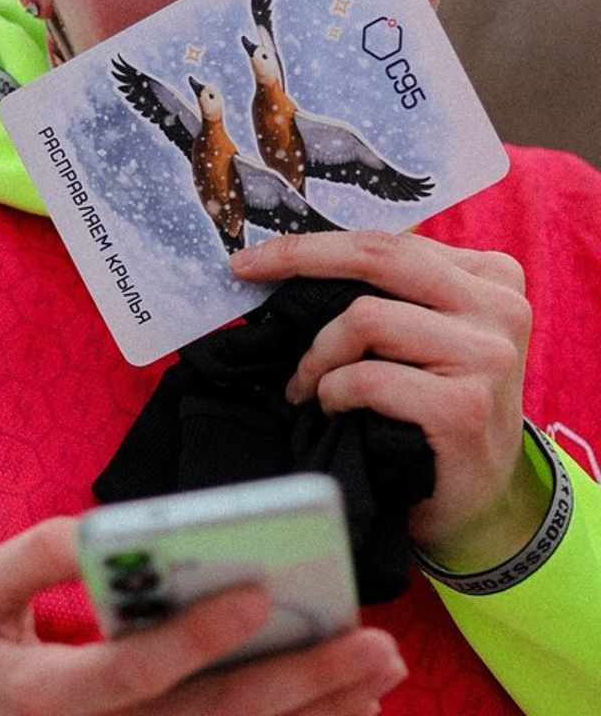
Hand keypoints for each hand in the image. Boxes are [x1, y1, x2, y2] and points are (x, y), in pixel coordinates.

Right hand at [0, 516, 405, 714]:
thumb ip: (29, 560)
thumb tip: (97, 533)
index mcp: (42, 697)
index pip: (126, 674)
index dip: (190, 639)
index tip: (257, 593)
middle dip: (294, 681)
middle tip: (370, 643)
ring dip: (314, 710)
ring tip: (377, 667)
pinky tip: (344, 701)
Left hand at [229, 229, 542, 569]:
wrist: (478, 502)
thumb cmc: (433, 408)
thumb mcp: (422, 334)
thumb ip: (386, 292)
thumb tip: (290, 259)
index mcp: (488, 276)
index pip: (386, 242)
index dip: (312, 244)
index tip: (255, 257)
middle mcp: (499, 308)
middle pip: (378, 257)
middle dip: (299, 259)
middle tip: (246, 272)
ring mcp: (487, 357)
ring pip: (365, 318)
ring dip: (318, 356)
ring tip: (308, 385)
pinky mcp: (463, 408)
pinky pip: (367, 378)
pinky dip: (334, 393)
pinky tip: (336, 411)